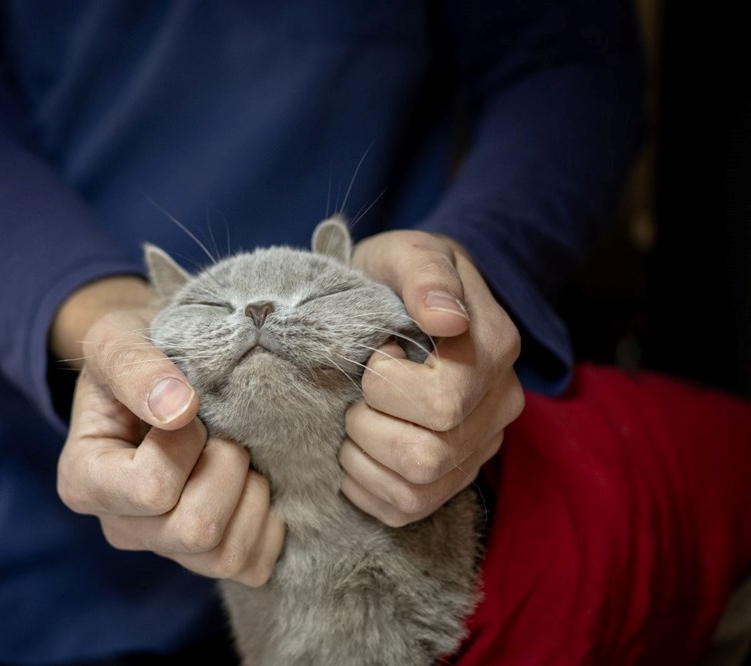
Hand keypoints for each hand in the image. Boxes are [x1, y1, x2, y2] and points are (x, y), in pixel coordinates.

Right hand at [53, 280, 283, 585]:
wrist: (166, 366)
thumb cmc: (137, 354)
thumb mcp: (118, 339)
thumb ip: (136, 367)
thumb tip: (177, 409)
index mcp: (84, 480)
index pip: (151, 489)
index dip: (184, 443)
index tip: (189, 407)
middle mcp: (120, 526)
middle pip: (194, 531)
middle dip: (227, 468)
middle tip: (224, 431)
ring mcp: (164, 549)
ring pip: (224, 555)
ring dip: (250, 494)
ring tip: (240, 454)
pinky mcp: (207, 557)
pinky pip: (251, 566)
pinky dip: (268, 524)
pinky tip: (256, 482)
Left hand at [341, 231, 523, 526]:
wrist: (399, 300)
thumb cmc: (396, 277)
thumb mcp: (405, 253)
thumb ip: (425, 275)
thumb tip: (447, 318)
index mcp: (495, 348)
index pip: (442, 401)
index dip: (386, 384)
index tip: (376, 350)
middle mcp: (499, 405)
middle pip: (427, 455)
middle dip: (368, 424)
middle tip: (356, 392)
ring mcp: (480, 447)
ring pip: (417, 488)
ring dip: (363, 458)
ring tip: (355, 420)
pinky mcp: (452, 479)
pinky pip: (406, 510)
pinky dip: (366, 487)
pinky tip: (358, 451)